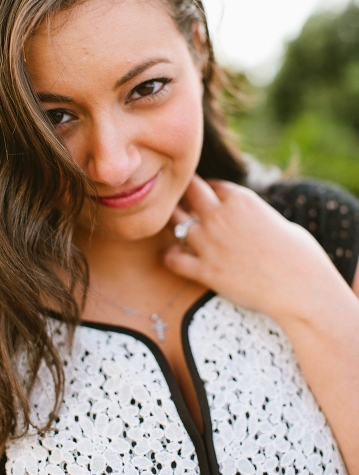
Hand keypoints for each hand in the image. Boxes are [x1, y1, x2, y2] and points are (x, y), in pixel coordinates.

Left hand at [163, 175, 345, 323]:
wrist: (303, 291)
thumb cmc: (301, 257)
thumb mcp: (278, 221)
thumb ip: (254, 214)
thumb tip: (245, 216)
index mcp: (241, 199)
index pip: (211, 184)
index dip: (208, 192)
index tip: (207, 200)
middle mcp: (219, 216)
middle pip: (188, 192)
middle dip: (185, 196)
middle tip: (184, 206)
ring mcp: (208, 242)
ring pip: (174, 222)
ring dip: (175, 225)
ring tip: (179, 230)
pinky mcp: (204, 270)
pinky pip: (172, 259)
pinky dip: (171, 258)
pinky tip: (175, 257)